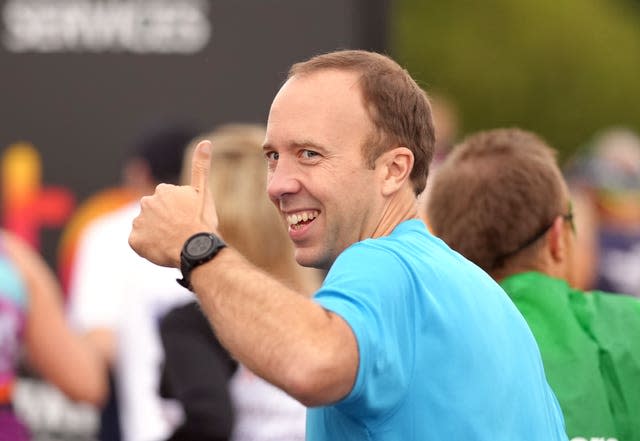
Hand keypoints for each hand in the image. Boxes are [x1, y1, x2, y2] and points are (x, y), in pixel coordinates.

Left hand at [128, 140, 219, 267]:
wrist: (195, 248)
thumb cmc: (202, 221)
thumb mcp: (203, 192)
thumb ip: (201, 166)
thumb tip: (205, 141)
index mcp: (163, 190)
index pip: (169, 202)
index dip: (181, 212)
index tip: (189, 219)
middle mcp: (147, 202)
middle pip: (156, 214)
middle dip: (166, 221)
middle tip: (181, 231)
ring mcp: (139, 222)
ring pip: (147, 228)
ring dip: (157, 234)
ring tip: (173, 241)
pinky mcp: (134, 240)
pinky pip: (140, 243)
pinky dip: (149, 247)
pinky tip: (163, 249)